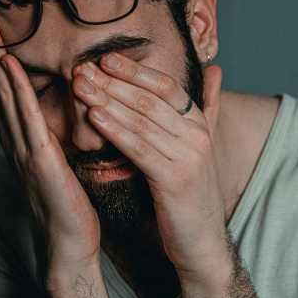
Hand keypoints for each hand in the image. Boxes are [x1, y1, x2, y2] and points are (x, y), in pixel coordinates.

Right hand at [0, 18, 101, 278]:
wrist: (70, 243)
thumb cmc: (69, 204)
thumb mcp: (59, 160)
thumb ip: (53, 132)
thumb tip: (59, 107)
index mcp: (19, 138)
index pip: (0, 88)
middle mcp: (14, 139)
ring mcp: (23, 147)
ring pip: (3, 94)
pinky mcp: (39, 159)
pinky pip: (27, 116)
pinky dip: (15, 87)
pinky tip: (9, 63)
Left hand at [70, 52, 230, 282]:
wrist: (200, 240)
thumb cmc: (188, 192)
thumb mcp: (195, 146)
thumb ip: (205, 108)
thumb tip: (216, 70)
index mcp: (198, 124)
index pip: (166, 86)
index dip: (135, 70)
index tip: (104, 57)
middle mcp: (197, 135)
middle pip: (149, 99)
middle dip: (113, 82)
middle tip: (82, 69)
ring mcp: (189, 156)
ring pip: (142, 120)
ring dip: (108, 101)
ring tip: (81, 88)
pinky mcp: (175, 179)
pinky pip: (140, 149)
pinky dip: (116, 131)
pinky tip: (95, 118)